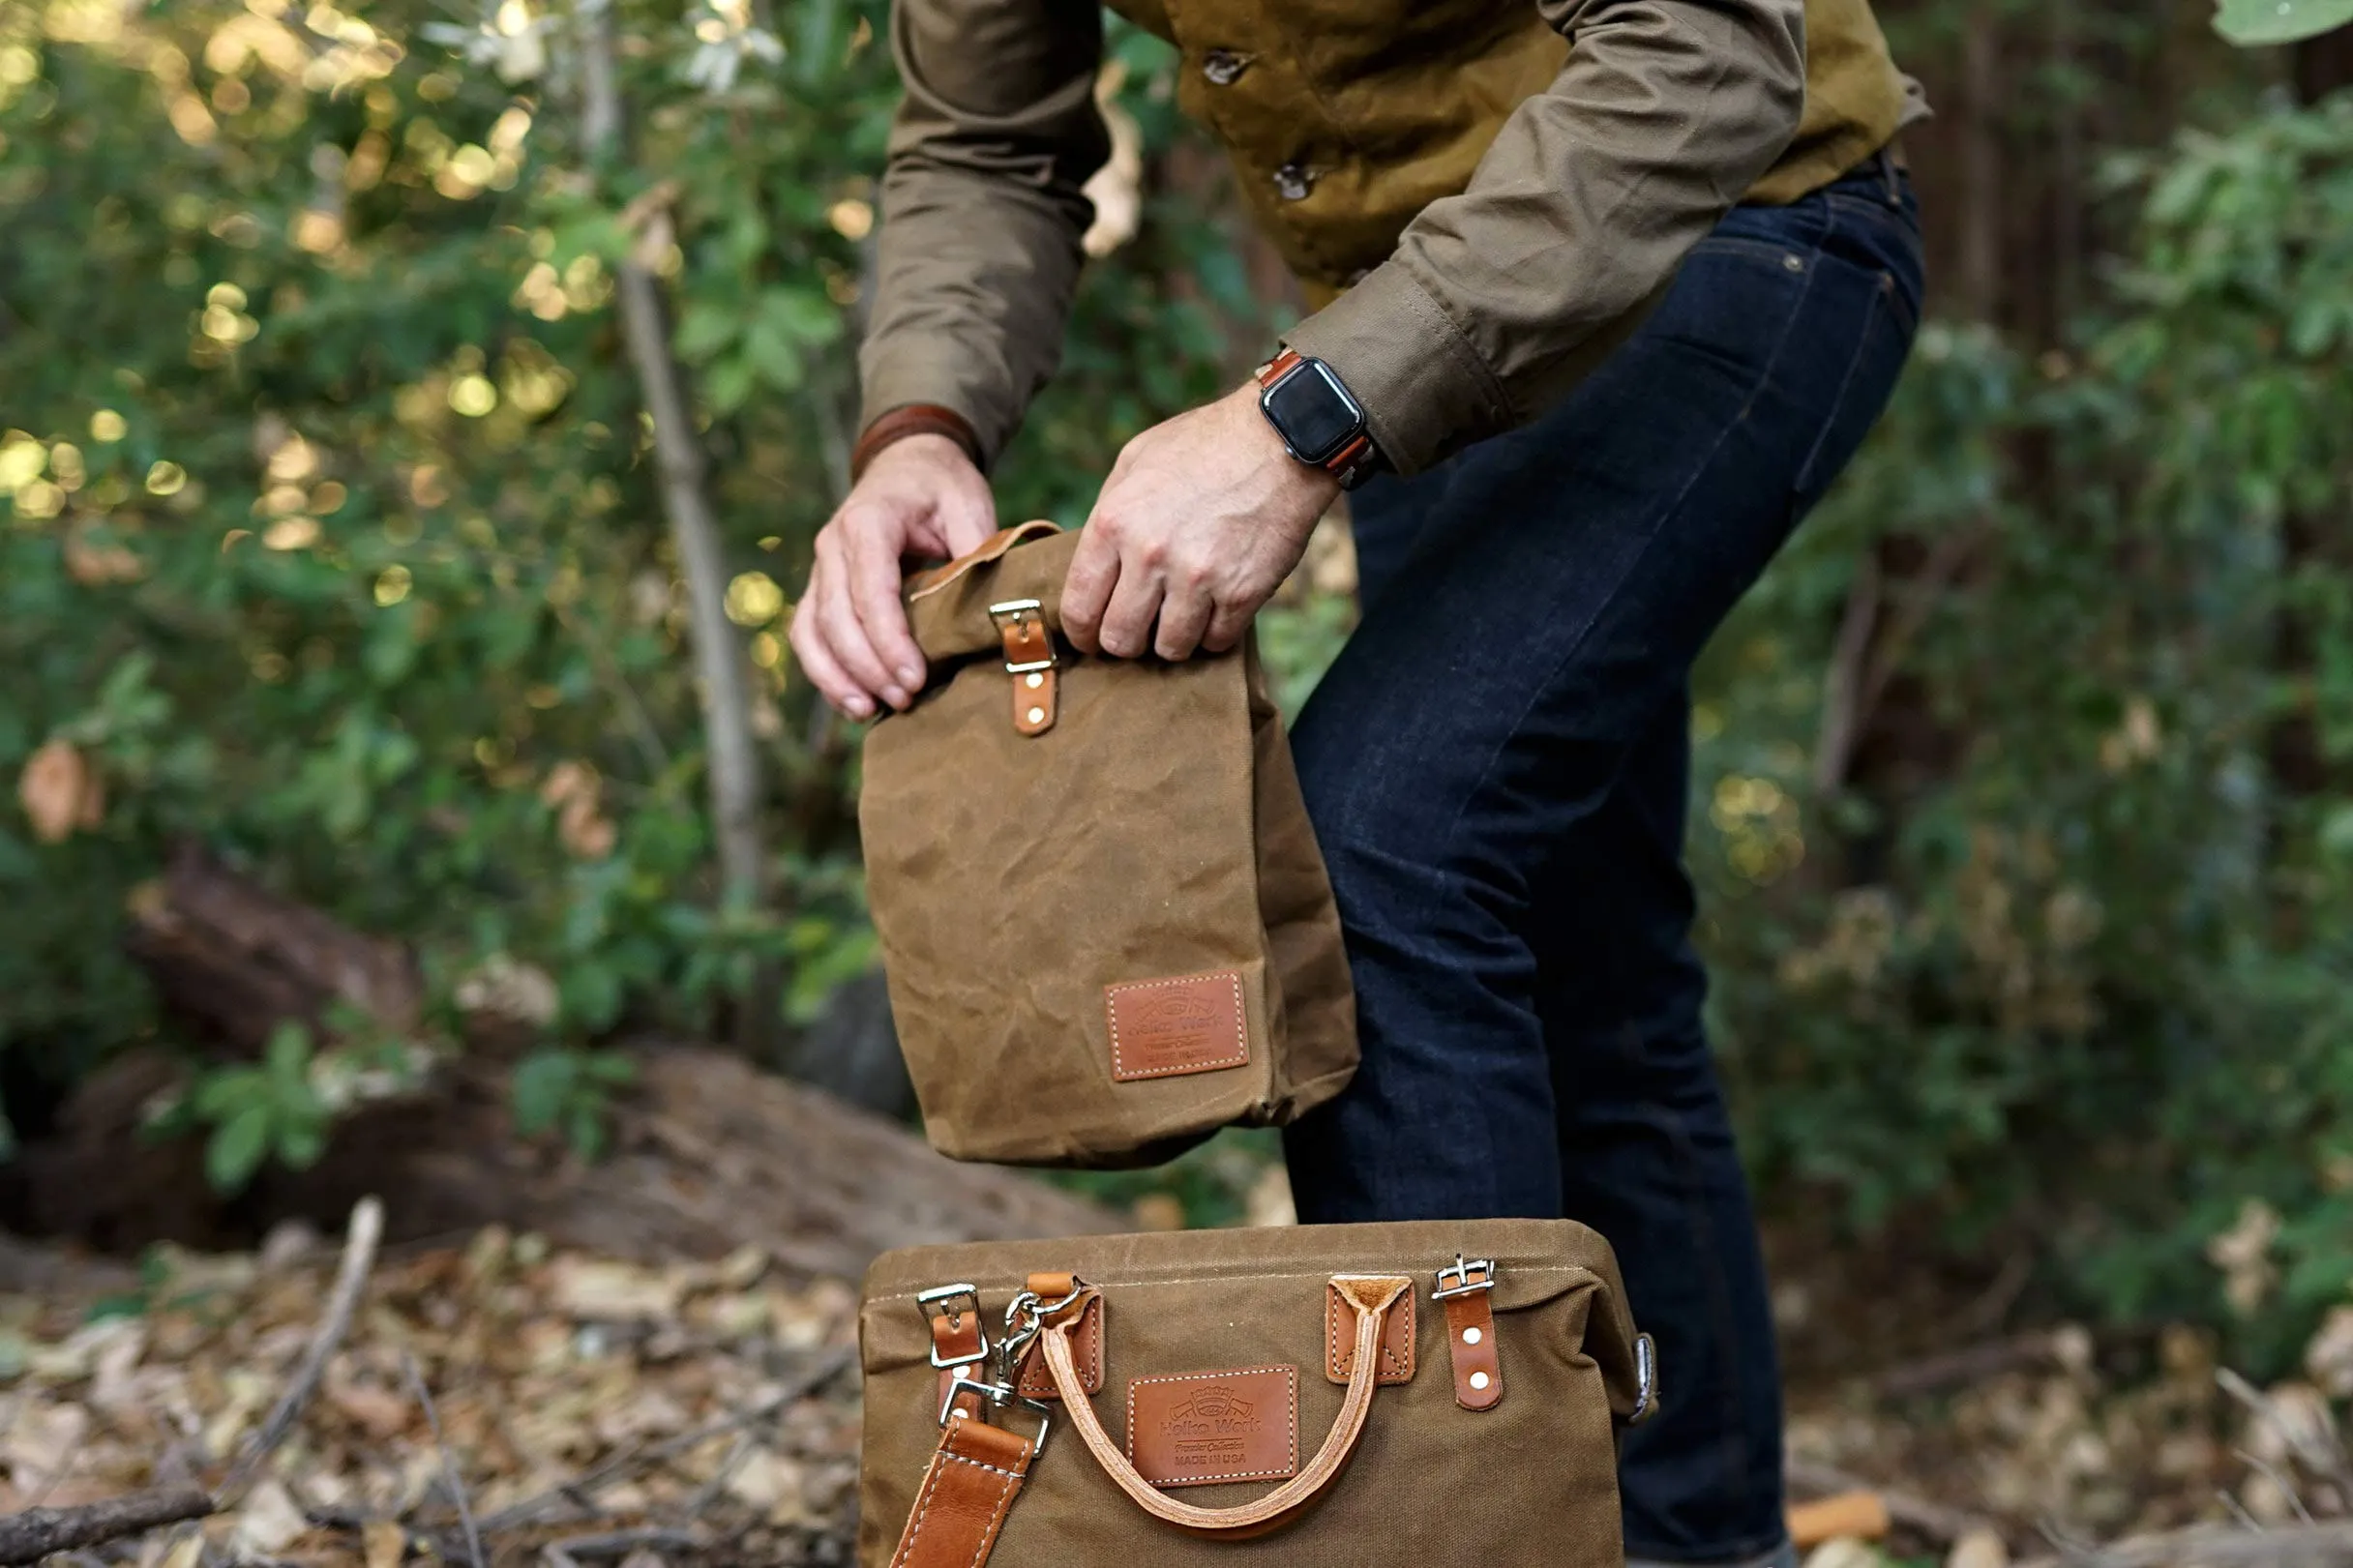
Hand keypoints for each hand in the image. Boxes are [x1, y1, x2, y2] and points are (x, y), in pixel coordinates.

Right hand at [790, 434, 994, 718]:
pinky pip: (807, 635)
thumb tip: (989, 605)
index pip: (870, 588)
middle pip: (836, 616)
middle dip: (868, 666)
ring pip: (812, 630)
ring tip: (869, 712)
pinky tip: (852, 703)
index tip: (915, 678)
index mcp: (869, 521)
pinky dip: (823, 672)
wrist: (906, 465)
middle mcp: (833, 544)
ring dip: (837, 676)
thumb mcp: (968, 502)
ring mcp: (820, 568)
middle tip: (904, 699)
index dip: (889, 639)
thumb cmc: (941, 486)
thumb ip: (976, 548)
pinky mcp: (818, 589)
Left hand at [1062, 381, 1339, 660]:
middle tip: (1139, 630)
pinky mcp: (1242, 593)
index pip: (1079, 609)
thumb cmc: (1205, 445)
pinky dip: (1215, 631)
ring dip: (1174, 638)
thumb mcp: (1136, 461)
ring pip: (1170, 649)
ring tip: (1182, 613)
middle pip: (1120, 640)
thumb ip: (1109, 513)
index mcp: (1115, 522)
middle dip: (1126, 642)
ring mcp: (1198, 578)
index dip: (1082, 634)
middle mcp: (1151, 555)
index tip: (1091, 638)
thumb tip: (1095, 565)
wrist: (1281, 440)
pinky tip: (1217, 604)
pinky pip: (1216, 642)